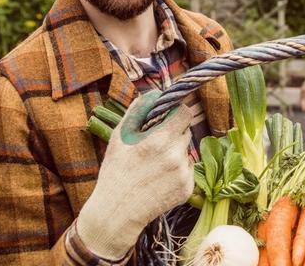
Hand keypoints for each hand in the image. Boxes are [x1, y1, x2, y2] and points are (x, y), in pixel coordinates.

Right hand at [76, 90, 195, 259]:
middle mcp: (176, 156)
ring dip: (176, 150)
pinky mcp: (187, 190)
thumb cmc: (116, 170)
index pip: (185, 113)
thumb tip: (154, 93)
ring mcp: (184, 175)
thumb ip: (138, 110)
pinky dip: (177, 169)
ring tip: (154, 162)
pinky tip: (159, 176)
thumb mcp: (120, 135)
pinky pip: (188, 169)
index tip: (167, 115)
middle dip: (173, 131)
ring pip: (187, 150)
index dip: (176, 111)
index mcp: (160, 139)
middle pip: (186, 131)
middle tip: (154, 142)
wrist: (116, 211)